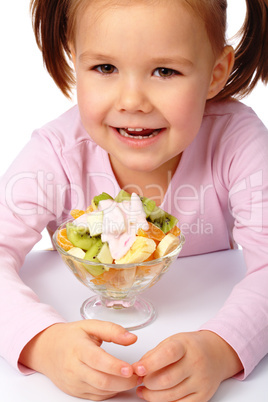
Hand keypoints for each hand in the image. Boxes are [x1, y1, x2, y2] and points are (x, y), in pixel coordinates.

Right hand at [19, 320, 138, 399]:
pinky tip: (118, 382)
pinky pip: (96, 396)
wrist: (47, 349)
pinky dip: (111, 392)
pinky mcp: (75, 392)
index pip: (98, 360)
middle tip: (138, 374)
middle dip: (124, 381)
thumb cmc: (70, 336)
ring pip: (100, 391)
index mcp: (78, 348)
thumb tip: (131, 338)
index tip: (131, 368)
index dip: (115, 366)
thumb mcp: (90, 325)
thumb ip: (112, 330)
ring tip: (132, 378)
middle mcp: (74, 368)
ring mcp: (74, 382)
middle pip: (101, 380)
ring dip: (120, 387)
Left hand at [133, 330, 242, 400]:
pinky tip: (158, 397)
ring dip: (152, 396)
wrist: (216, 354)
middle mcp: (195, 363)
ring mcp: (200, 381)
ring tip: (144, 390)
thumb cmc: (191, 347)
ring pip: (171, 395)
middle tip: (141, 380)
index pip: (168, 354)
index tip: (138, 369)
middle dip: (148, 383)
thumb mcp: (172, 341)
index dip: (151, 363)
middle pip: (167, 379)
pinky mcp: (203, 396)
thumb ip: (154, 354)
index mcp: (185, 346)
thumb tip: (138, 368)